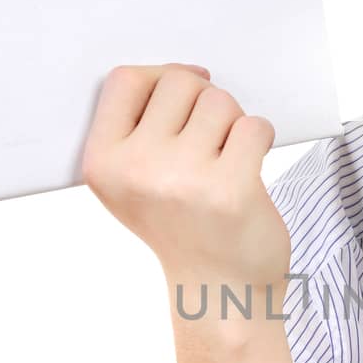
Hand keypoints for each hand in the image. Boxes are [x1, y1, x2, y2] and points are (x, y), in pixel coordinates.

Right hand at [82, 64, 291, 303]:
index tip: (185, 99)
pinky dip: (260, 140)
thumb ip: (141, 126)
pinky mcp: (231, 188)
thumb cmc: (182, 226)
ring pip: (220, 101)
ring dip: (233, 124)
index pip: (126, 80)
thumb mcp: (133, 181)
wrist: (218, 290)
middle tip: (209, 142)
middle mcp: (137, 169)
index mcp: (103, 163)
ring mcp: (183, 179)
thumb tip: (186, 72)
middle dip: (204, 103)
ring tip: (226, 161)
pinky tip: (249, 169)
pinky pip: (254, 126)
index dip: (161, 78)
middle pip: (179, 83)